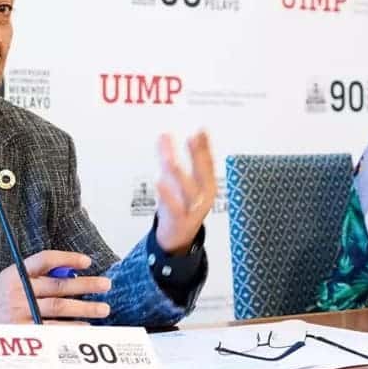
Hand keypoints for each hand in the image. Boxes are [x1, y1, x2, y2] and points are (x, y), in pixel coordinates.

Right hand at [0, 250, 110, 322]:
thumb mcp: (12, 277)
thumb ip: (37, 274)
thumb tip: (70, 274)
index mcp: (17, 273)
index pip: (45, 260)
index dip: (68, 259)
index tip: (87, 262)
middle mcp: (19, 291)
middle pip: (58, 286)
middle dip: (85, 285)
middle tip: (105, 285)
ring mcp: (21, 312)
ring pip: (59, 308)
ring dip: (84, 308)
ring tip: (102, 308)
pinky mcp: (23, 331)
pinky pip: (52, 329)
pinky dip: (70, 328)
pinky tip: (84, 326)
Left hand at [154, 131, 215, 253]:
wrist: (178, 236)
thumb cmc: (179, 204)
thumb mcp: (176, 179)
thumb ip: (168, 156)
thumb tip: (163, 135)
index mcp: (206, 186)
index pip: (208, 163)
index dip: (205, 147)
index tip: (201, 131)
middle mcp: (202, 197)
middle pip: (202, 174)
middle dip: (198, 156)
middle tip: (193, 138)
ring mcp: (192, 210)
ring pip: (188, 190)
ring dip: (180, 174)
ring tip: (171, 159)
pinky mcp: (178, 220)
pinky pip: (174, 207)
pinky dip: (167, 195)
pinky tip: (159, 182)